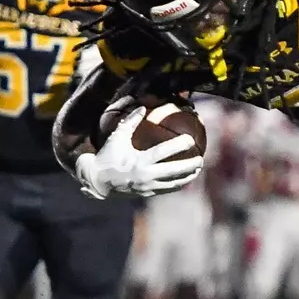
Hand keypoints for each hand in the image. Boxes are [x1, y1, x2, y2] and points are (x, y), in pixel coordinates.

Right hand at [76, 109, 203, 198]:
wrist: (98, 181)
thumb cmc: (108, 156)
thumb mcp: (117, 137)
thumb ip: (130, 122)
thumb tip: (141, 105)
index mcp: (138, 161)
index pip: (162, 153)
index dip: (178, 146)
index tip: (190, 140)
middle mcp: (144, 176)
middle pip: (173, 171)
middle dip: (189, 166)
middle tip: (201, 158)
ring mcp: (147, 187)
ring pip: (173, 183)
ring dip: (188, 176)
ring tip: (198, 168)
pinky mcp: (148, 193)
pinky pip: (167, 189)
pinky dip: (179, 184)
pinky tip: (188, 178)